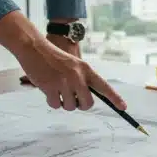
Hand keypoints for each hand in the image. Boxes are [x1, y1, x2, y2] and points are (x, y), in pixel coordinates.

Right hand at [0, 12, 124, 111]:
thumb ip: (81, 79)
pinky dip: (52, 101)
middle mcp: (77, 76)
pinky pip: (56, 105)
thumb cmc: (53, 58)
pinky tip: (48, 90)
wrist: (34, 47)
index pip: (104, 86)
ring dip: (63, 103)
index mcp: (85, 69)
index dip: (115, 98)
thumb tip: (86, 100)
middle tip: (73, 99)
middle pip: (87, 104)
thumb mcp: (73, 64)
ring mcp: (64, 83)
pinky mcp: (50, 87)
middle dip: (81, 105)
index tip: (123, 108)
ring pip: (70, 106)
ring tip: (57, 90)